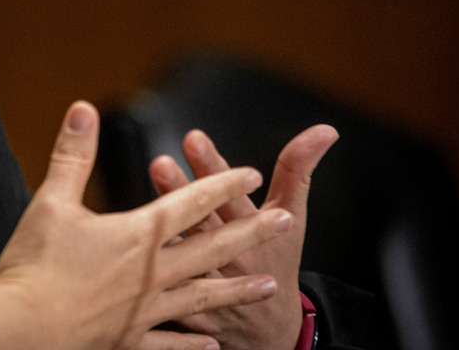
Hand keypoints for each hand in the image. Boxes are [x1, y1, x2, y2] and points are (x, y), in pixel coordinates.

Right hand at [0, 102, 293, 349]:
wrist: (24, 328)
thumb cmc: (36, 265)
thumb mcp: (51, 199)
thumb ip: (74, 154)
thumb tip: (83, 109)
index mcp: (137, 235)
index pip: (190, 203)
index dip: (222, 185)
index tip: (252, 173)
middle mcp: (152, 272)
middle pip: (212, 246)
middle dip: (252, 232)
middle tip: (286, 222)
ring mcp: (145, 310)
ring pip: (204, 296)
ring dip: (239, 289)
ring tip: (272, 286)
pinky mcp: (129, 340)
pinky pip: (172, 341)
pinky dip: (194, 342)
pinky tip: (212, 344)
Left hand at [148, 125, 338, 349]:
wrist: (275, 334)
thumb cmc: (276, 260)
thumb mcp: (293, 216)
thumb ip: (297, 169)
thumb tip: (326, 129)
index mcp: (254, 228)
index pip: (232, 193)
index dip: (214, 167)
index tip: (194, 138)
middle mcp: (233, 256)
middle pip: (204, 223)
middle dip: (183, 193)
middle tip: (159, 163)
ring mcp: (214, 287)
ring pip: (184, 261)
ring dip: (164, 239)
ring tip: (137, 212)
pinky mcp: (195, 316)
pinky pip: (170, 304)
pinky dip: (153, 293)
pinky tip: (132, 275)